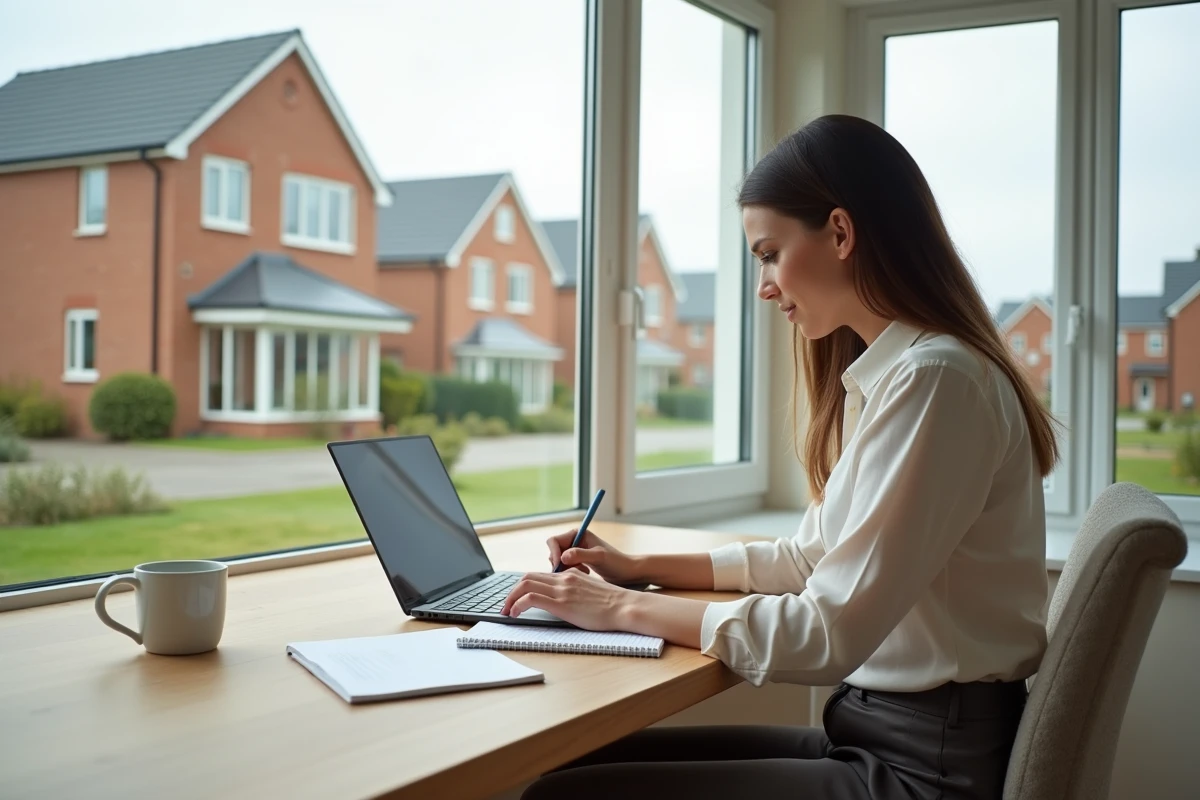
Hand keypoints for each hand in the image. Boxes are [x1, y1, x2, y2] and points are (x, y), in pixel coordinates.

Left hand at [501, 570, 634, 630]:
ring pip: (525, 585)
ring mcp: (562, 589)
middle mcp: (564, 578)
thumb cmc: (614, 605)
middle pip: (528, 577)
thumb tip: (569, 602)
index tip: (518, 599)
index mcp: (571, 575)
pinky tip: (514, 614)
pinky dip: (517, 605)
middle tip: (506, 605)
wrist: (625, 606)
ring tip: (506, 611)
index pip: (540, 575)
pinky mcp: (561, 602)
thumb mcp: (592, 592)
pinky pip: (530, 598)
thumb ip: (578, 592)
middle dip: (512, 591)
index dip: (525, 586)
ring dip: (510, 598)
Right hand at [547, 528, 641, 583]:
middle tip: (570, 573)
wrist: (628, 573)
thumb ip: (581, 555)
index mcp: (578, 533)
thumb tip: (562, 557)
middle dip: (559, 563)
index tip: (560, 567)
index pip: (554, 541)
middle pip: (554, 552)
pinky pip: (565, 569)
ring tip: (582, 574)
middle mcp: (575, 541)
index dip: (554, 554)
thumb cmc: (617, 562)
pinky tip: (585, 575)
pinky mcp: (578, 563)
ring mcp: (576, 552)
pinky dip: (570, 574)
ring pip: (558, 562)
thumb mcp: (599, 557)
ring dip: (565, 570)